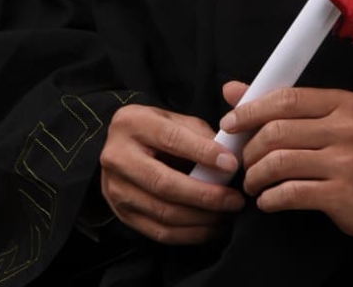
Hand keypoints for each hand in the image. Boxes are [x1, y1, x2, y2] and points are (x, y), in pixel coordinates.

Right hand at [100, 103, 244, 244]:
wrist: (120, 147)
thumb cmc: (154, 130)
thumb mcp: (173, 118)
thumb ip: (197, 134)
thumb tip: (227, 158)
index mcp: (132, 123)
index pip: (171, 139)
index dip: (203, 153)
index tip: (231, 164)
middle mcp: (118, 157)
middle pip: (164, 183)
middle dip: (205, 195)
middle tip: (234, 199)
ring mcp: (117, 189)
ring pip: (163, 212)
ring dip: (201, 218)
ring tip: (227, 215)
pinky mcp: (122, 214)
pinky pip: (159, 232)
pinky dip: (189, 234)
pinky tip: (210, 229)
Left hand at [219, 82, 352, 238]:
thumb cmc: (349, 155)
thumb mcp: (323, 122)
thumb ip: (280, 106)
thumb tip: (231, 90)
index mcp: (342, 103)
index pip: (286, 99)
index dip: (251, 110)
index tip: (229, 124)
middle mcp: (346, 127)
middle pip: (278, 131)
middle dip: (251, 149)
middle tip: (243, 163)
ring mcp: (346, 160)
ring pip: (280, 162)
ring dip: (256, 176)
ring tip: (252, 183)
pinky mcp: (342, 193)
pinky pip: (291, 193)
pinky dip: (270, 198)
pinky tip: (266, 200)